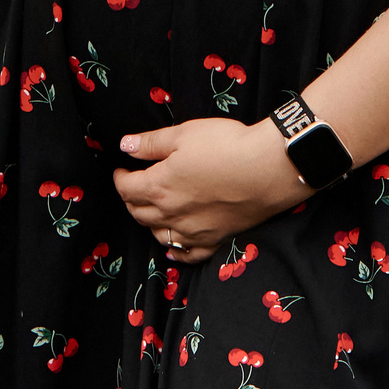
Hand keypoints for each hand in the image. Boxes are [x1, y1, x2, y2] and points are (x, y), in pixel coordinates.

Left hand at [110, 117, 312, 264]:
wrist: (267, 169)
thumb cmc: (225, 146)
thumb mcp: (183, 134)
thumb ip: (150, 143)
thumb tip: (125, 146)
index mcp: (158, 187)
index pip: (126, 189)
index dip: (120, 178)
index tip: (122, 170)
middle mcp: (171, 214)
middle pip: (139, 213)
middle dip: (131, 199)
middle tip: (133, 187)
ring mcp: (192, 231)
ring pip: (159, 235)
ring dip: (149, 223)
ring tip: (151, 210)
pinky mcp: (214, 240)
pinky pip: (187, 254)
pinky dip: (176, 251)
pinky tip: (174, 246)